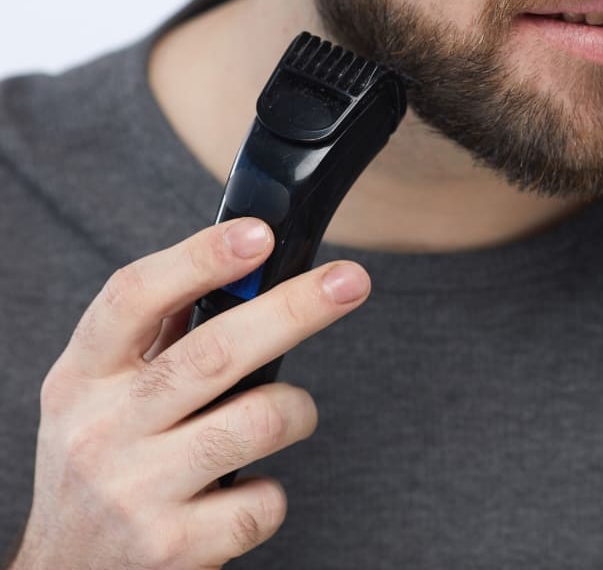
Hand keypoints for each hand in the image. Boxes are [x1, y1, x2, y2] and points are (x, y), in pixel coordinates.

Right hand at [9, 217, 369, 569]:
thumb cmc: (102, 461)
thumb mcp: (101, 393)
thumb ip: (160, 334)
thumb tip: (241, 266)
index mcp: (83, 376)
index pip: (134, 297)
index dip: (200, 258)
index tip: (259, 233)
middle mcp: (102, 430)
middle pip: (215, 352)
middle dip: (294, 308)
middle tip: (351, 281)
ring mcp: (135, 492)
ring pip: (257, 421)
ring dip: (297, 409)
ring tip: (290, 414)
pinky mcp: (172, 548)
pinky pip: (263, 501)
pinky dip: (273, 492)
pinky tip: (248, 492)